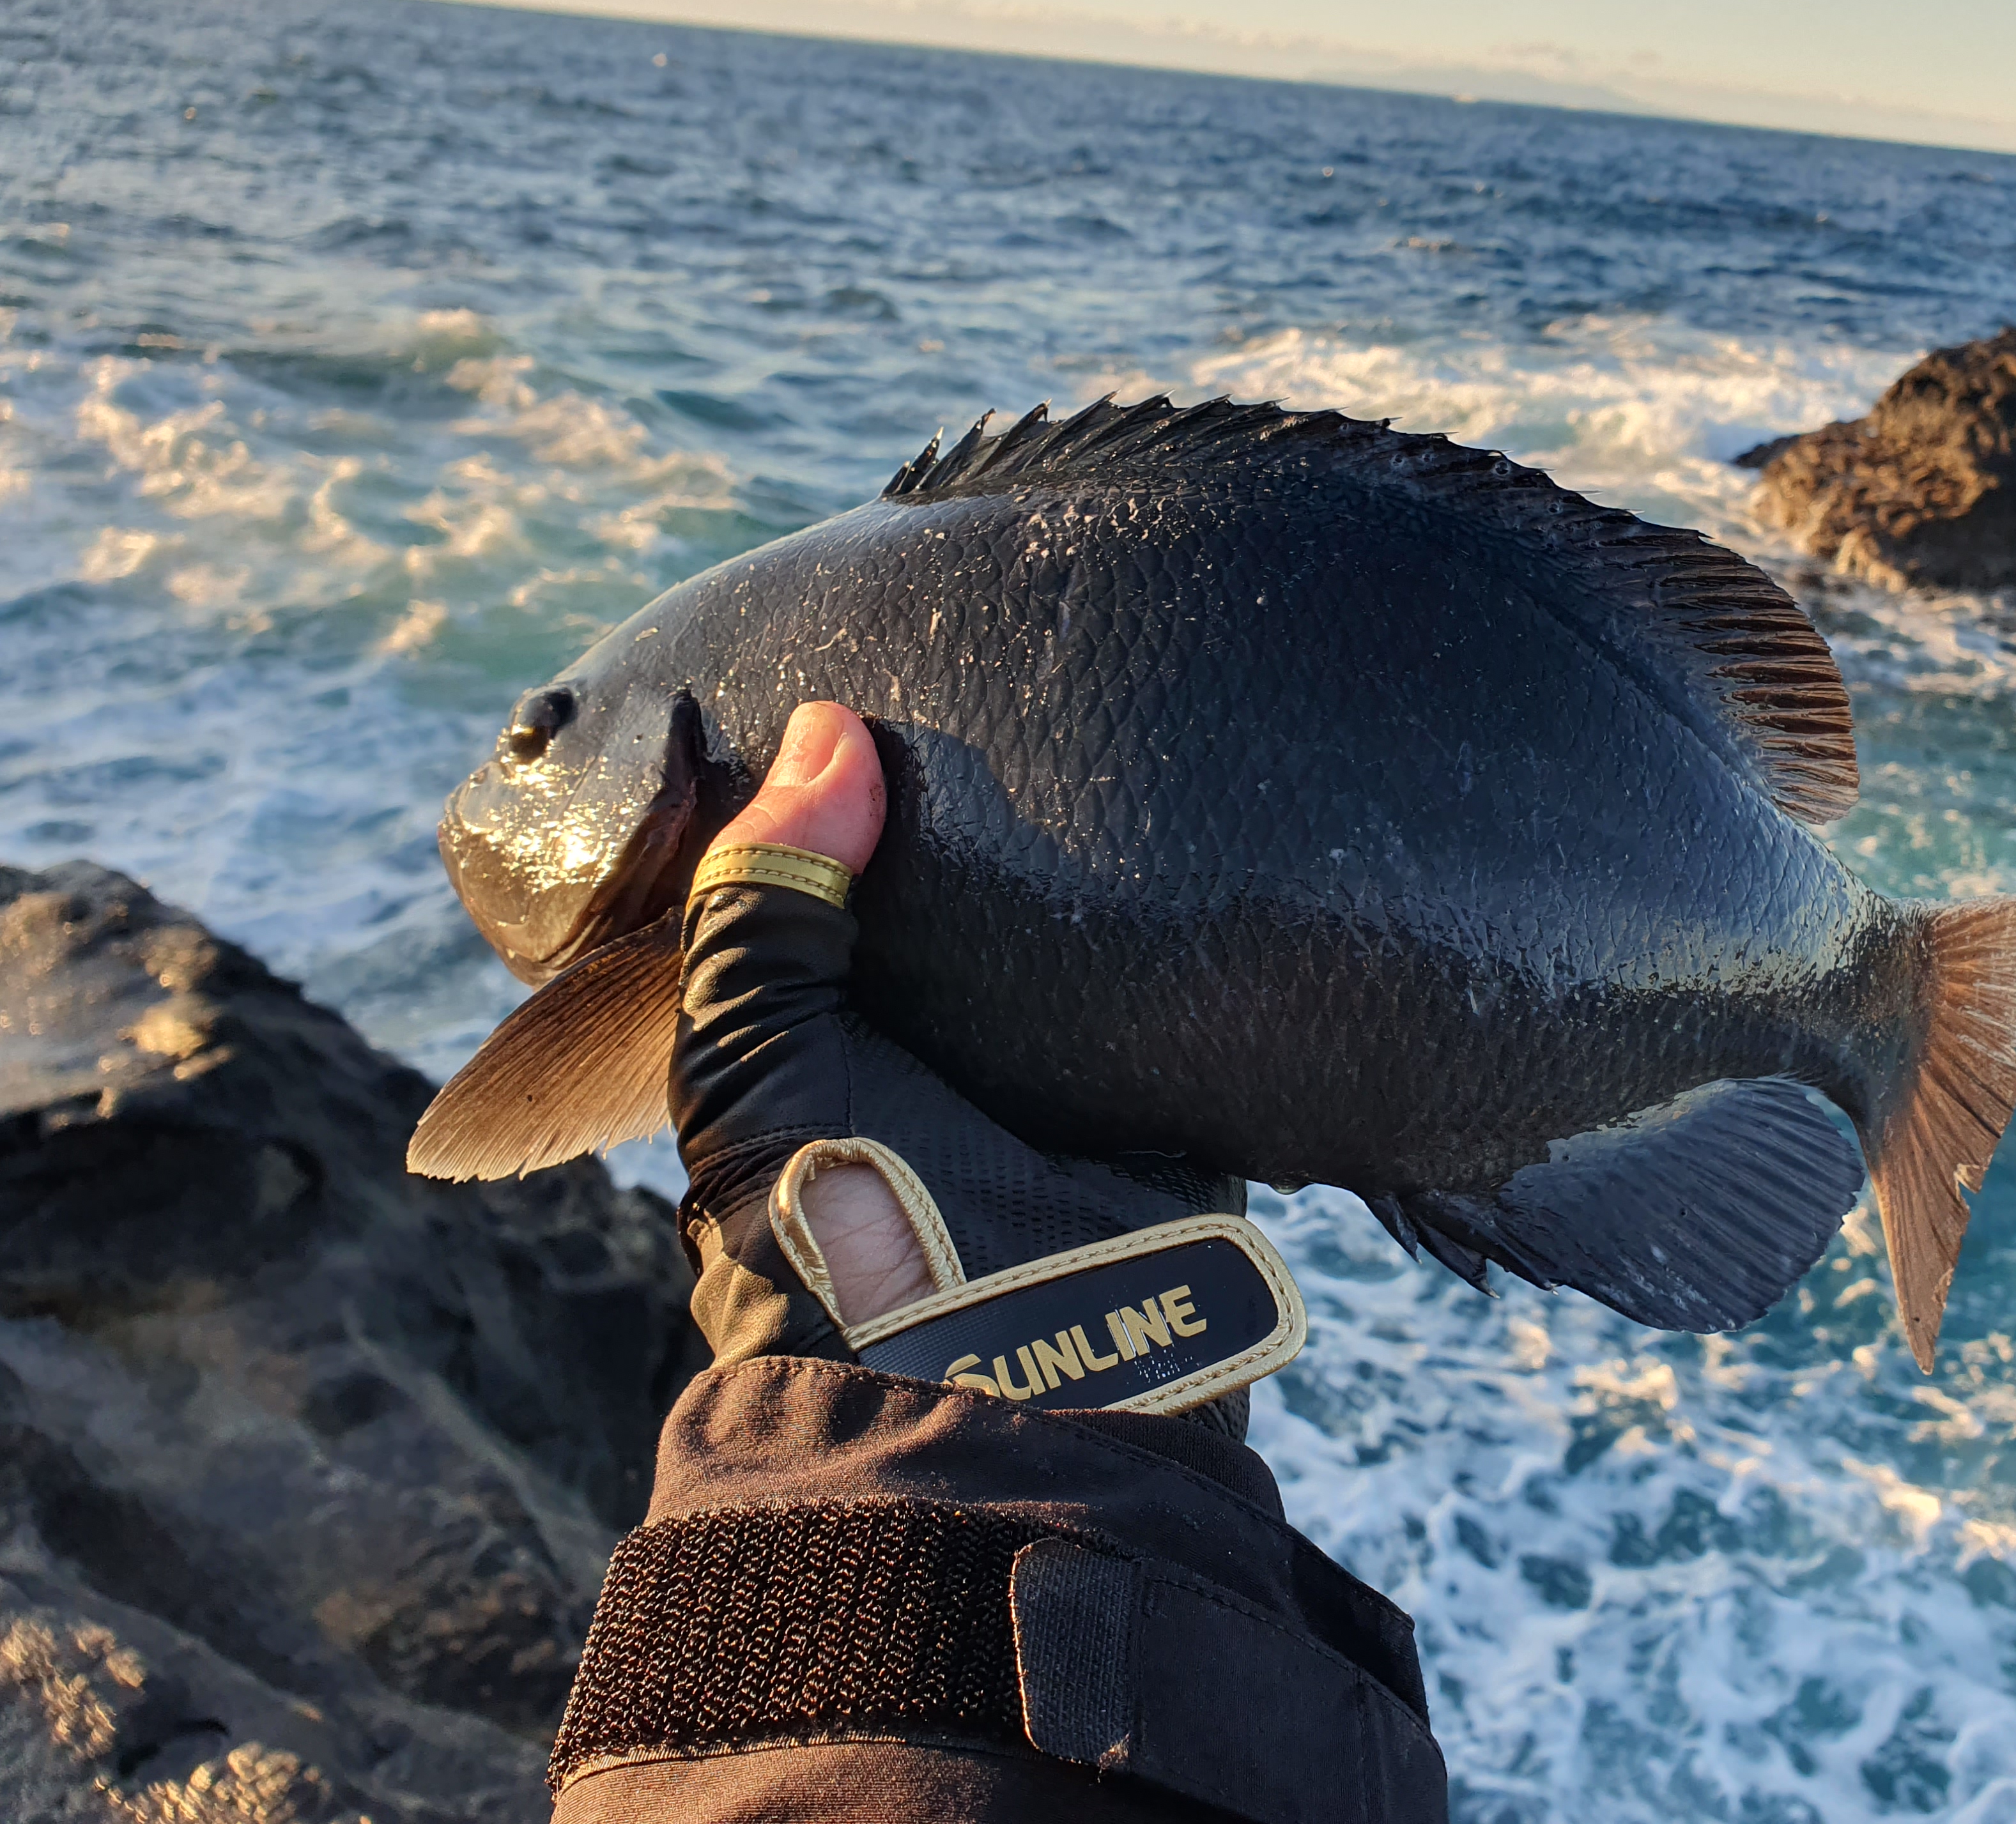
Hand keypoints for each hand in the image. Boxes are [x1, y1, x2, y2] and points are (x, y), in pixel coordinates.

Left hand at [666, 701, 1283, 1436]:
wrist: (1005, 1398)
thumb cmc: (837, 1228)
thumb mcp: (752, 1057)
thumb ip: (763, 902)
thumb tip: (830, 727)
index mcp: (828, 1037)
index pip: (836, 890)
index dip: (848, 802)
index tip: (890, 681)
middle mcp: (937, 1050)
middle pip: (969, 900)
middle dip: (995, 817)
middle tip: (1037, 674)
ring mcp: (1054, 1078)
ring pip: (1072, 939)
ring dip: (1096, 866)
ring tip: (1129, 717)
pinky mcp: (1161, 1102)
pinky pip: (1173, 994)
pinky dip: (1182, 931)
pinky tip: (1205, 825)